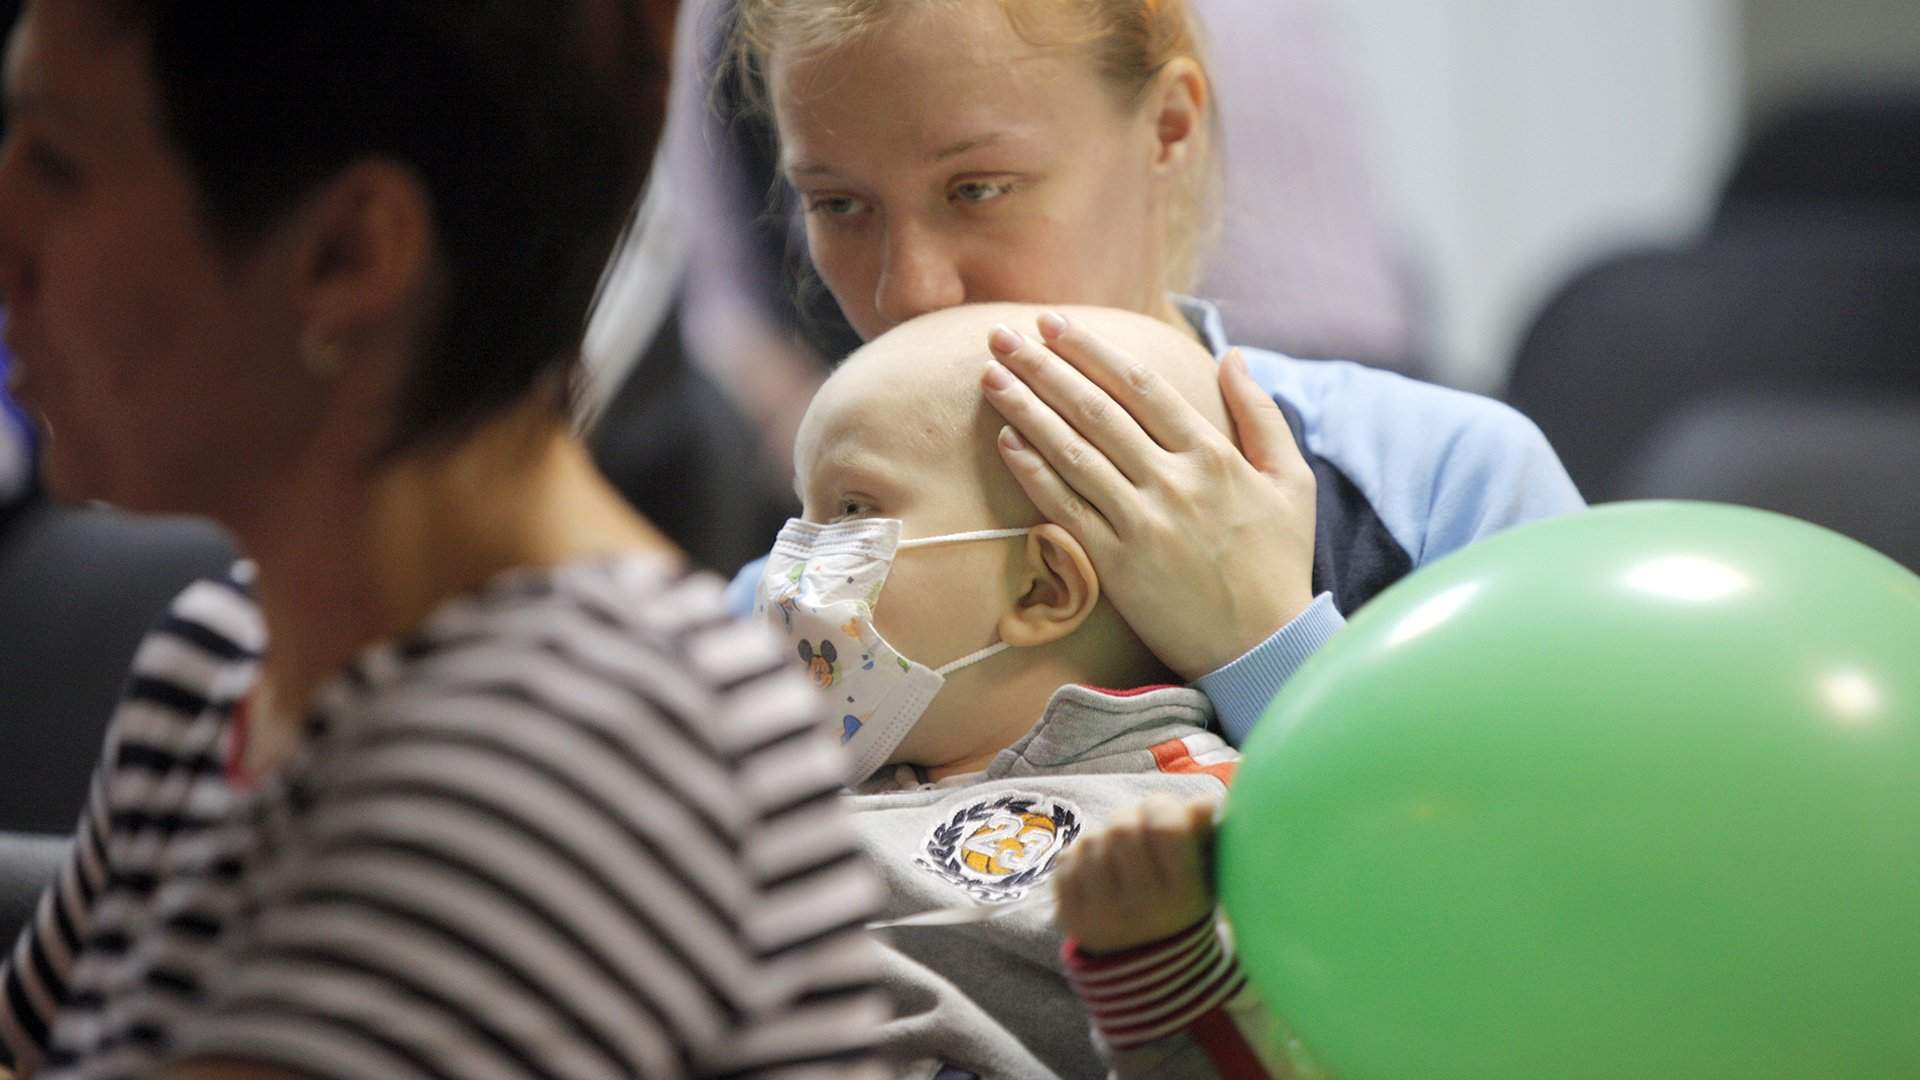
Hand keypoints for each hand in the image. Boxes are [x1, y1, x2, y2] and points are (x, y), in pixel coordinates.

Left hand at [982, 312, 1314, 679]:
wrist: (1263, 646)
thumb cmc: (1278, 561)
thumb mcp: (1292, 481)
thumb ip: (1261, 414)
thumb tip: (1233, 356)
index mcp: (1213, 456)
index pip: (1140, 387)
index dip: (1091, 352)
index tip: (1054, 325)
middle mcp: (1173, 483)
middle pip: (1095, 410)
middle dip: (1043, 367)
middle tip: (1002, 336)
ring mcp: (1141, 523)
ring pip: (1072, 453)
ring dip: (1026, 409)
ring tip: (990, 376)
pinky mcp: (1116, 564)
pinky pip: (1065, 508)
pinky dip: (1033, 471)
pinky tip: (1005, 440)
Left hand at [1054, 795, 1218, 954]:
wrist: (1145, 963)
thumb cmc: (1179, 901)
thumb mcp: (1204, 872)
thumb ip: (1203, 835)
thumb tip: (1202, 803)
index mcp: (1182, 896)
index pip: (1164, 827)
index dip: (1162, 806)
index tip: (1165, 812)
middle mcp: (1140, 909)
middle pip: (1121, 827)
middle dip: (1131, 817)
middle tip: (1140, 827)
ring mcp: (1100, 915)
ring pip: (1092, 839)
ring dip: (1106, 836)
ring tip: (1120, 853)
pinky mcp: (1070, 917)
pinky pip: (1067, 858)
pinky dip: (1082, 854)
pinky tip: (1099, 870)